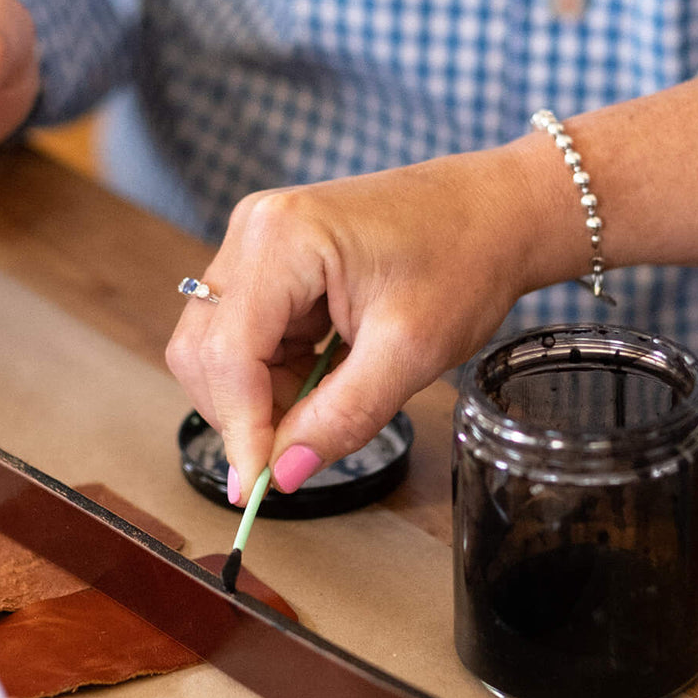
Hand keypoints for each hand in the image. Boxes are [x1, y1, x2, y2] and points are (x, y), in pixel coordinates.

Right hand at [164, 146, 566, 497]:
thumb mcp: (411, 351)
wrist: (494, 212)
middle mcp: (252, 230)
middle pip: (203, 350)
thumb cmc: (464, 259)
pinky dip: (273, 373)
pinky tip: (325, 370)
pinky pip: (242, 335)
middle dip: (245, 410)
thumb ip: (342, 417)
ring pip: (217, 349)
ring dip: (261, 394)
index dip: (239, 427)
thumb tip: (282, 474)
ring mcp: (255, 242)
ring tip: (333, 393)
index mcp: (282, 238)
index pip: (226, 352)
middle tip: (304, 445)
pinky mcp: (267, 261)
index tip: (260, 485)